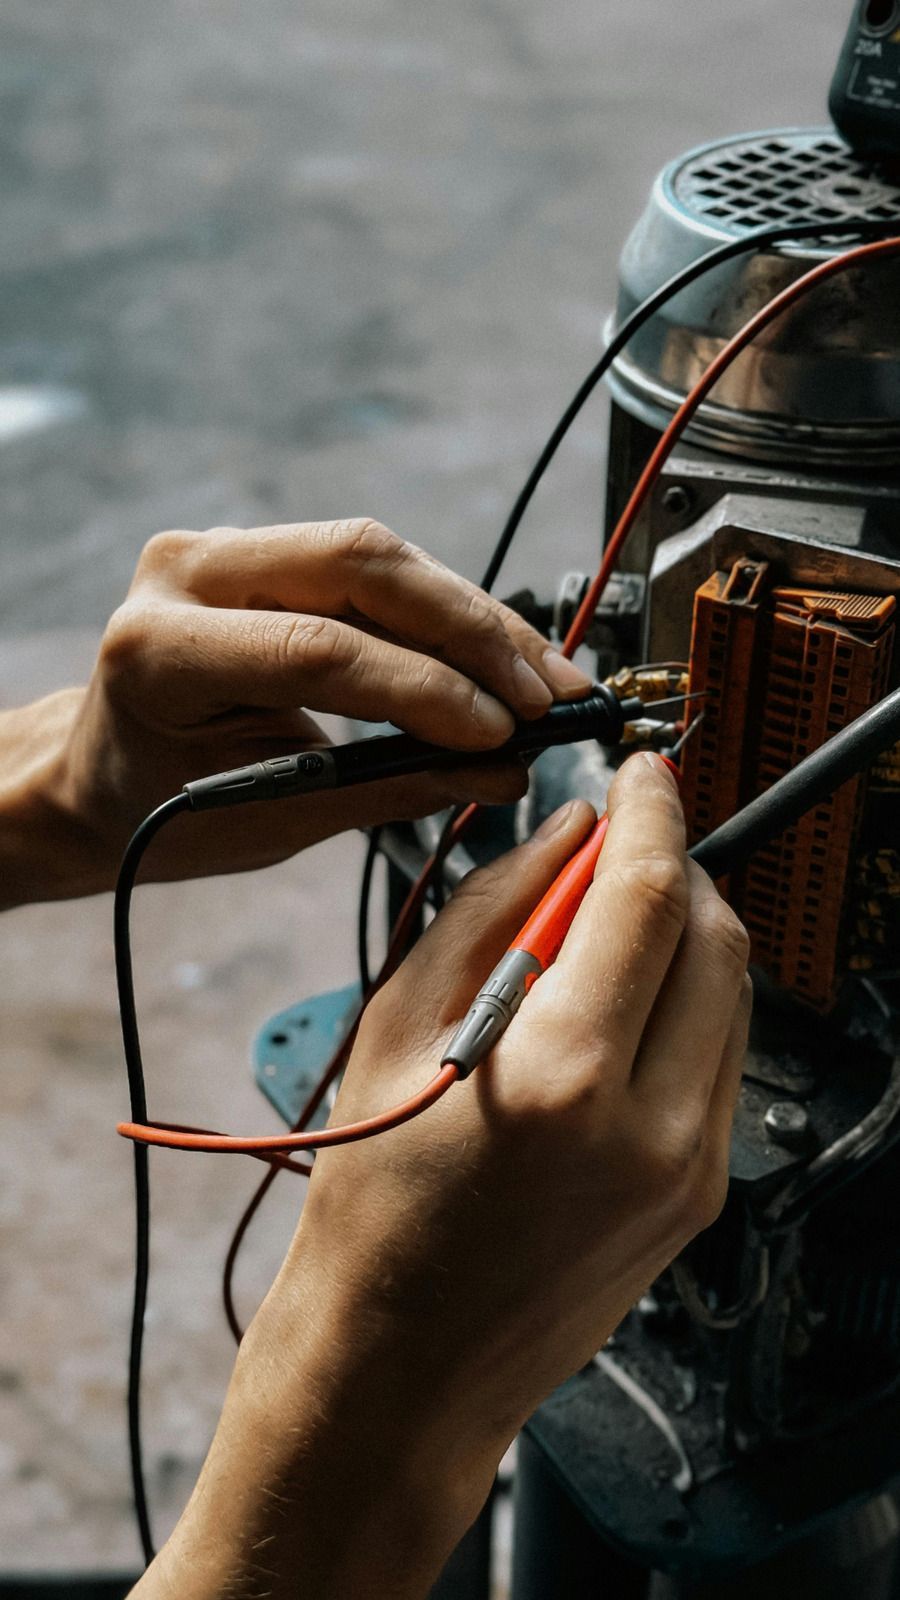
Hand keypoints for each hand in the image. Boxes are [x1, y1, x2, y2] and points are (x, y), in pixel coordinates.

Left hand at [0, 520, 590, 900]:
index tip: (503, 733)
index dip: (425, 688)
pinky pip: (373, 568)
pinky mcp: (263, 550)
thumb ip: (386, 785)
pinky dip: (445, 615)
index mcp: (160, 650)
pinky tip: (502, 656)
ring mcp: (223, 549)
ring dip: (476, 620)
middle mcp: (186, 573)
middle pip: (362, 566)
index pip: (318, 648)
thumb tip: (502, 769)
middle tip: (549, 695)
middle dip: (473, 633)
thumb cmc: (164, 808)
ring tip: (547, 680)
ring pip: (381, 557)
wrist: (101, 769)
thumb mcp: (269, 818)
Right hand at [152, 755, 750, 1598]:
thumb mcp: (397, 1024)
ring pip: (734, 994)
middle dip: (677, 867)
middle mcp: (649, 1121)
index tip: (643, 774)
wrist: (404, 1363)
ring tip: (605, 937)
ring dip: (686, 935)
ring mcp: (690, 1166)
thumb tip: (567, 831)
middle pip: (716, 935)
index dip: (654, 811)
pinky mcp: (702, 1193)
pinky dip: (686, 1005)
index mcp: (559, 1071)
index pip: (649, 895)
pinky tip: (617, 1012)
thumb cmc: (375, 1199)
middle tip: (619, 849)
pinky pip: (723, 1057)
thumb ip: (493, 907)